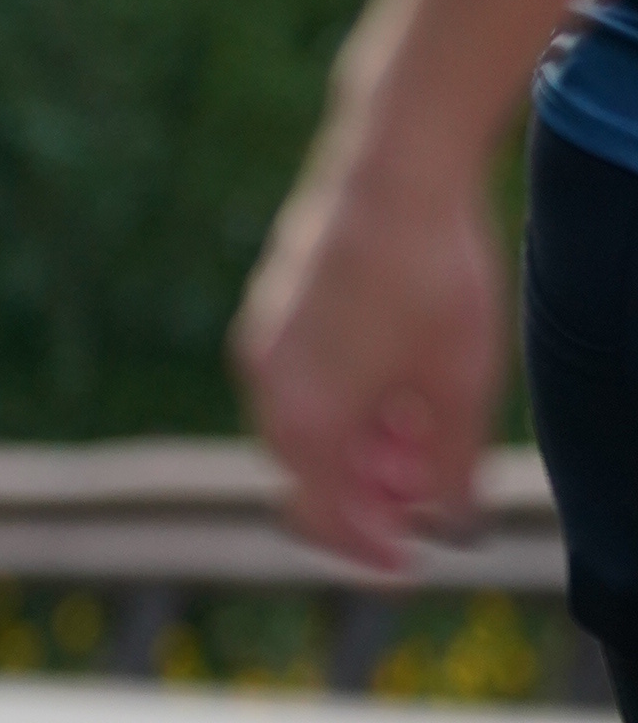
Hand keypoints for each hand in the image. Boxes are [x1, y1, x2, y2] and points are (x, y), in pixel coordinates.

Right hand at [231, 135, 502, 574]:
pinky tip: (392, 369)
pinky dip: (340, 398)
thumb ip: (450, 468)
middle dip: (366, 491)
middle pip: (307, 474)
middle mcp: (265, 385)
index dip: (370, 547)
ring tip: (417, 419)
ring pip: (302, 423)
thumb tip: (449, 521)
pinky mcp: (270, 302)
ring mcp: (261, 339)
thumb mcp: (462, 385)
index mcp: (303, 421)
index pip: (323, 519)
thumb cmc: (433, 276)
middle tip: (424, 484)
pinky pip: (297, 378)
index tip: (409, 558)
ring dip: (355, 442)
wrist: (396, 164)